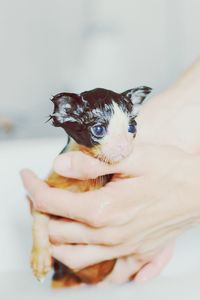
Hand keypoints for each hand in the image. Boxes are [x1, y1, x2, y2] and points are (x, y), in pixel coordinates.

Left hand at [21, 144, 199, 281]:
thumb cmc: (171, 170)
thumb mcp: (133, 156)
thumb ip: (93, 162)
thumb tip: (60, 166)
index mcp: (104, 208)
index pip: (51, 202)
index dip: (33, 188)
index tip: (27, 177)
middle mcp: (109, 234)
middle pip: (56, 232)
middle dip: (40, 213)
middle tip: (39, 196)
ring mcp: (121, 248)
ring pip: (71, 256)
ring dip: (55, 238)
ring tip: (54, 219)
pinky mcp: (134, 253)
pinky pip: (99, 268)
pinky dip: (81, 260)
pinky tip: (82, 245)